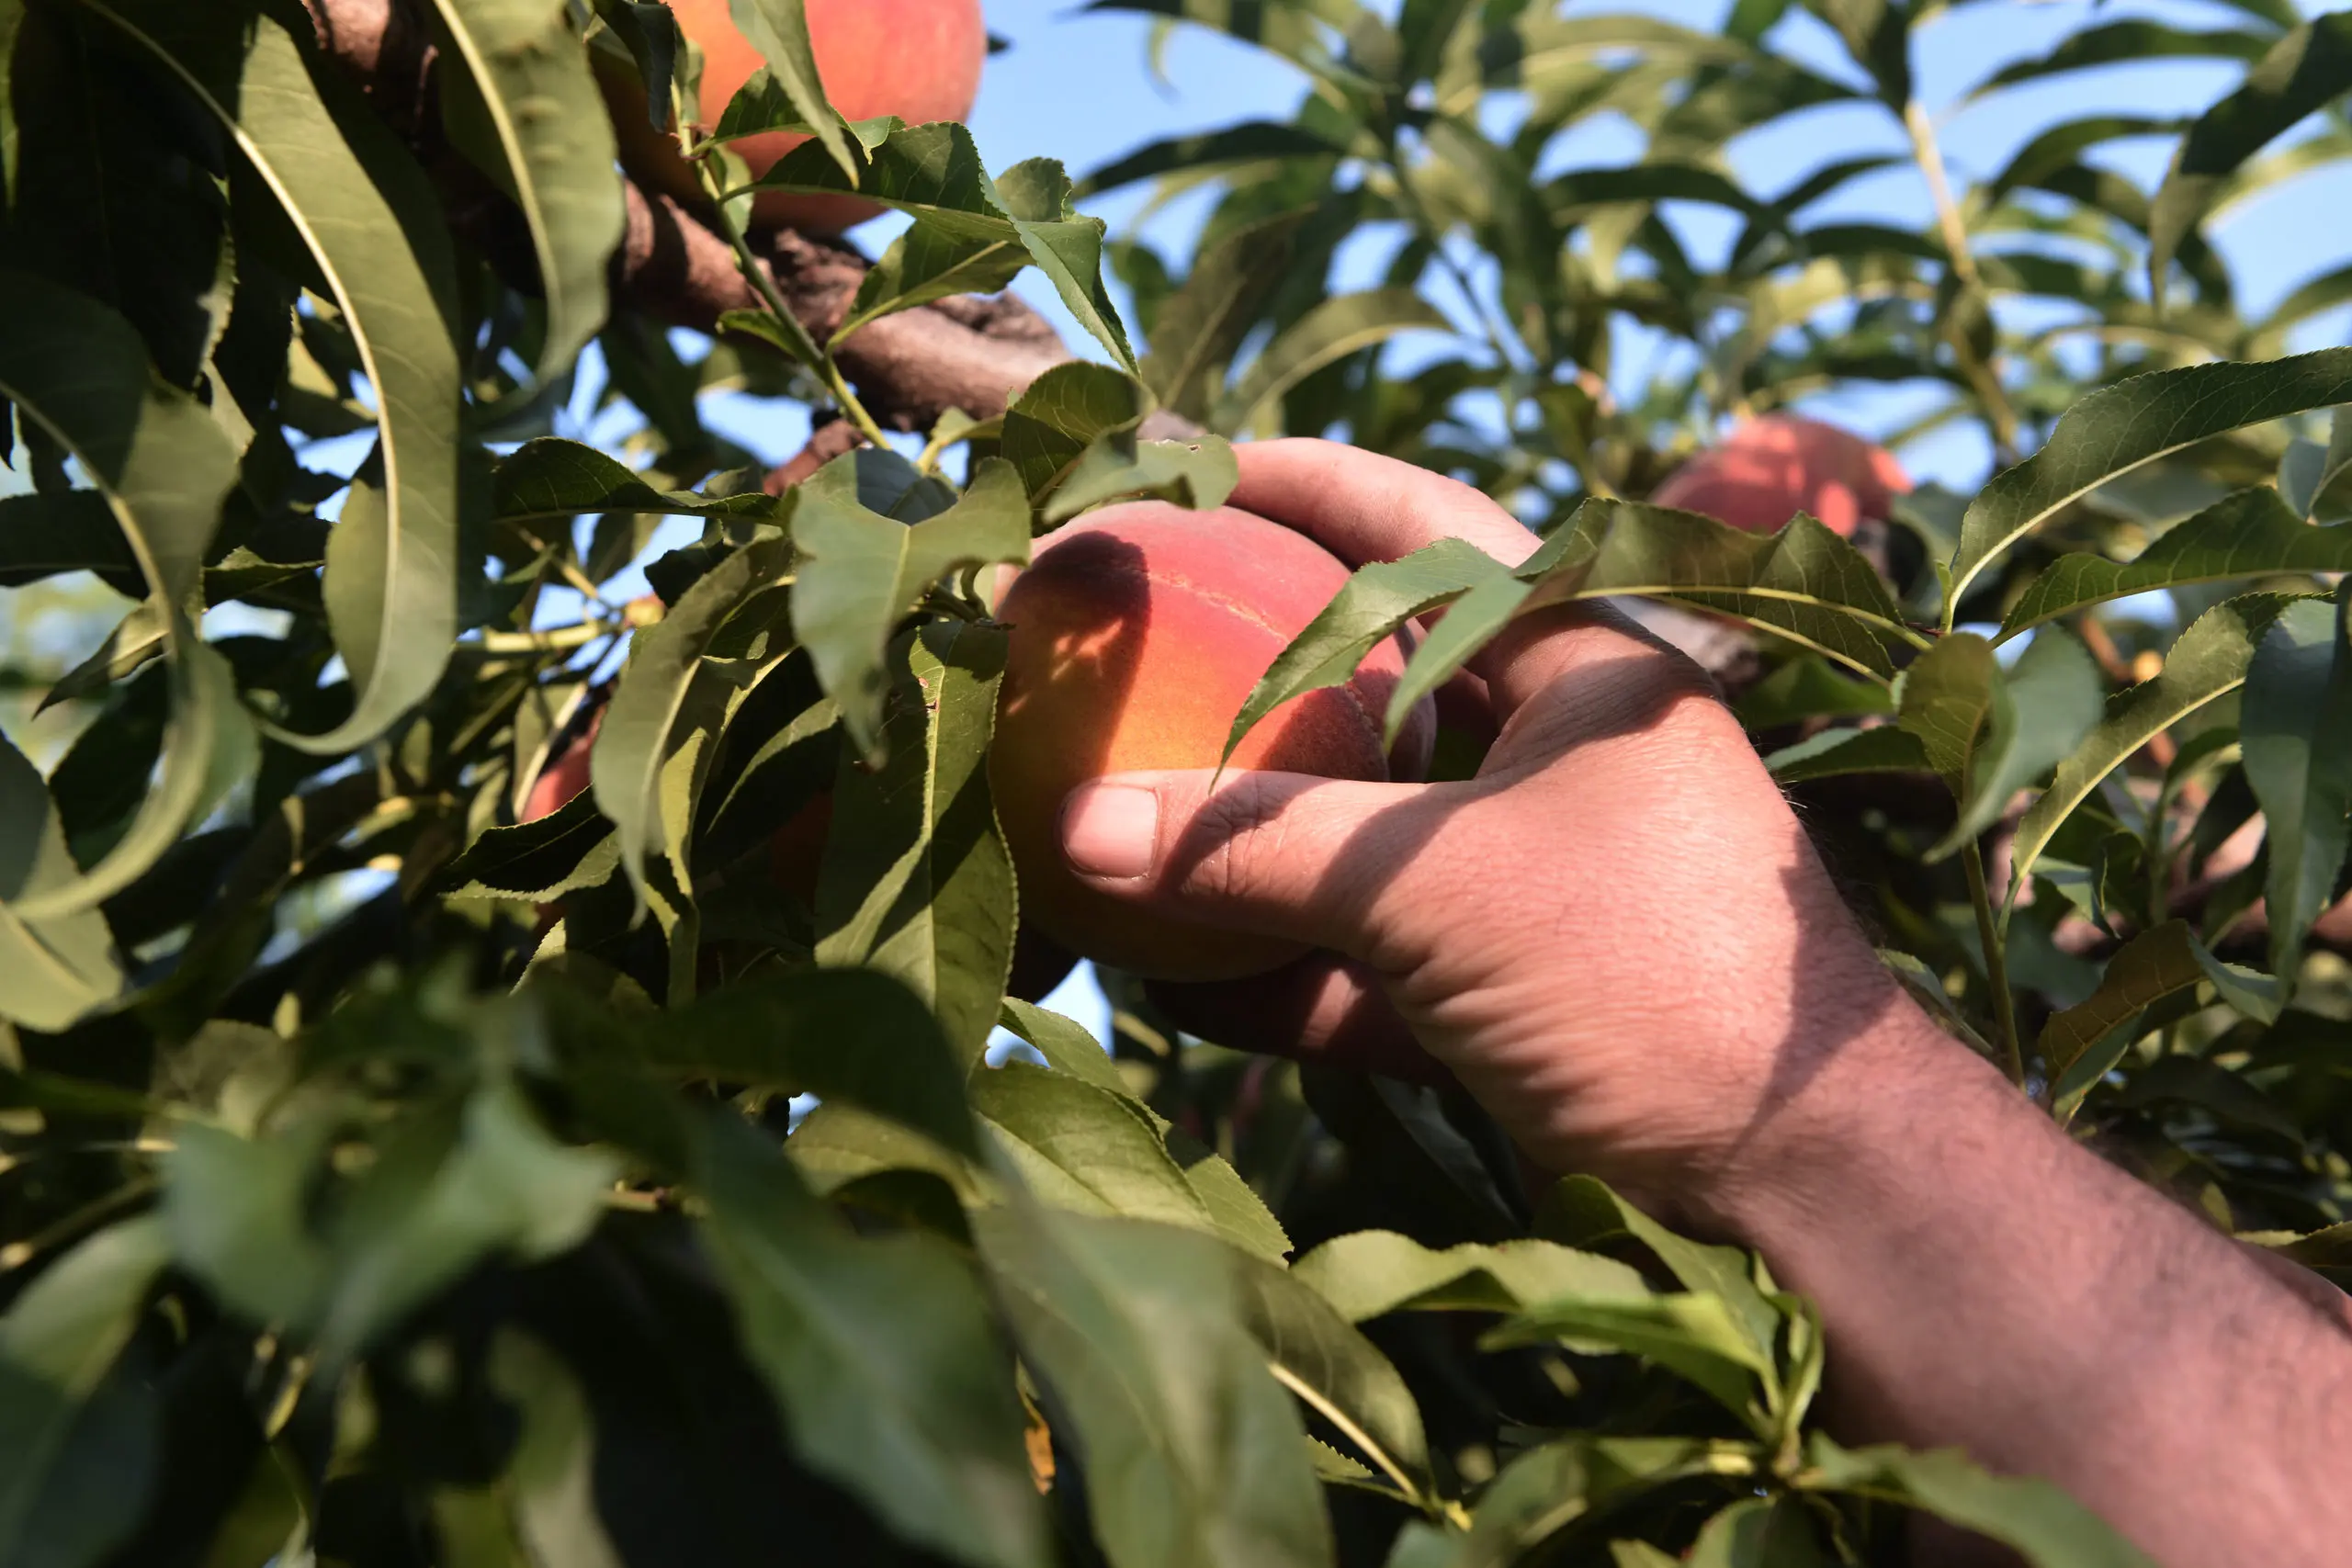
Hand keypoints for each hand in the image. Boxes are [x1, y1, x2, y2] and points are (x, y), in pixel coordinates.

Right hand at [1055, 438, 1969, 1230]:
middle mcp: (1552, 750)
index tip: (1186, 463)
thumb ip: (1253, 849)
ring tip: (1115, 814)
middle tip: (1129, 640)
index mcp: (1576, 666)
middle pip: (1371, 680)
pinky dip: (1276, 969)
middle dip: (1249, 669)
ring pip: (1358, 826)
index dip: (1304, 483)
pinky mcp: (1505, 982)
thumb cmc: (1644, 961)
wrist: (1798, 1167)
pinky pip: (1364, 953)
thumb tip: (1073, 823)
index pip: (1421, 530)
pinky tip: (1173, 986)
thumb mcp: (1435, 885)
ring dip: (1245, 836)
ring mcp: (1530, 869)